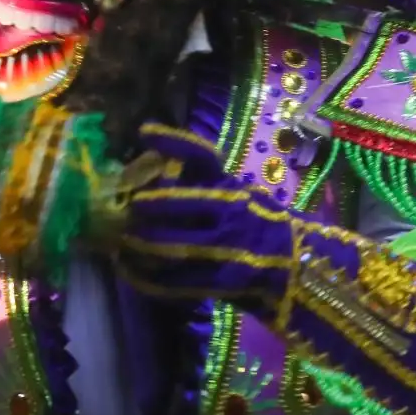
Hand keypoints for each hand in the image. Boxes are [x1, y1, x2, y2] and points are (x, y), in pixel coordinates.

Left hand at [113, 125, 293, 305]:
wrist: (293, 264)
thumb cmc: (259, 223)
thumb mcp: (239, 193)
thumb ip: (207, 182)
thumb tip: (162, 168)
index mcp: (233, 190)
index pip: (203, 157)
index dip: (173, 142)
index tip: (143, 131)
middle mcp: (231, 214)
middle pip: (180, 205)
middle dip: (147, 207)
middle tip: (127, 210)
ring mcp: (226, 250)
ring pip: (173, 246)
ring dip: (142, 245)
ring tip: (122, 244)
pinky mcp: (221, 283)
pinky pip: (177, 281)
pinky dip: (149, 277)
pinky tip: (131, 271)